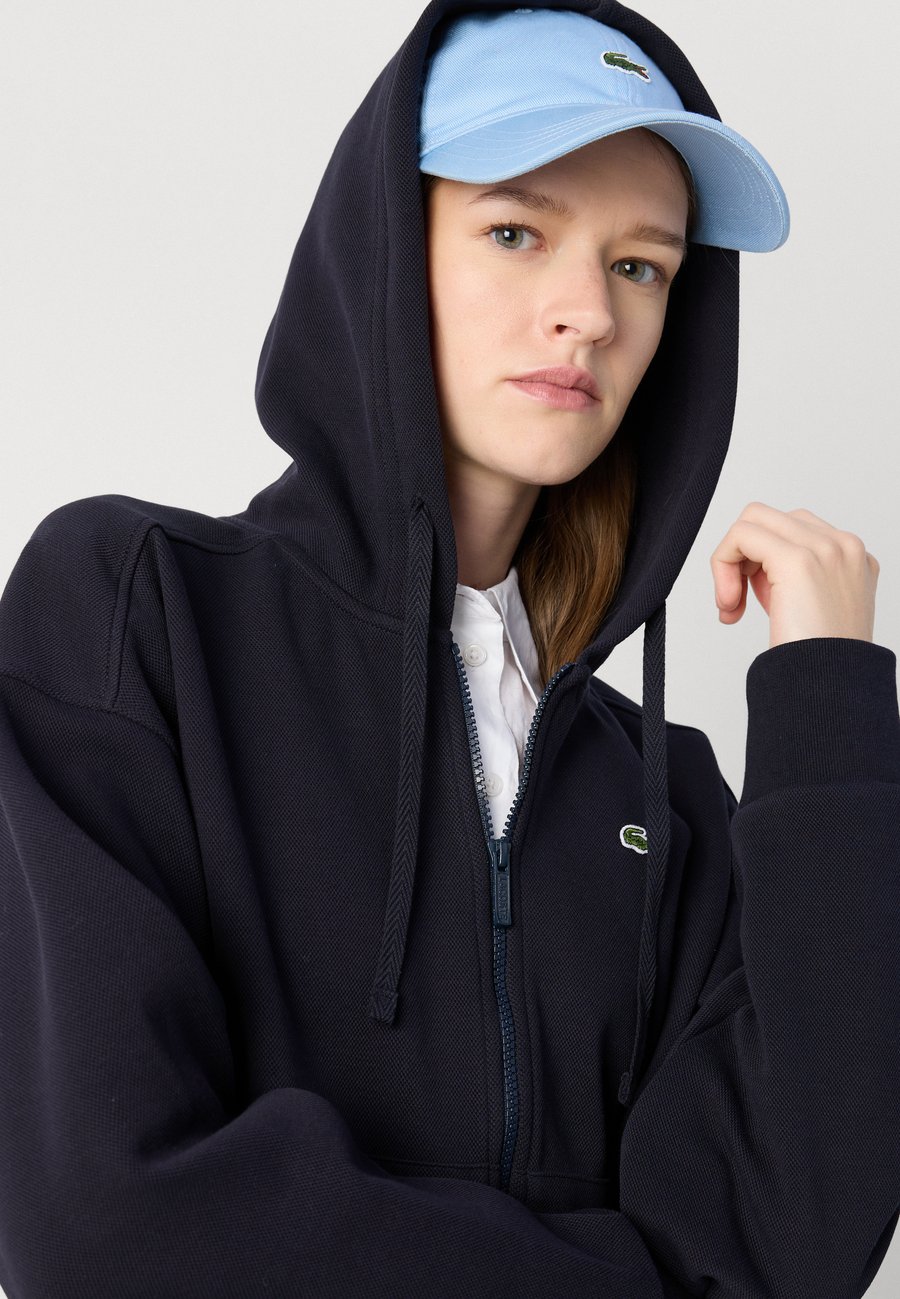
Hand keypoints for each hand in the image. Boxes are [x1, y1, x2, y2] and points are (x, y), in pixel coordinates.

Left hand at [710, 501, 879, 649]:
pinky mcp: (798, 559)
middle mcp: (844, 546)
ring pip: (752, 520)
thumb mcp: (814, 611)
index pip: (794, 531)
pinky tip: (729, 603)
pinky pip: (741, 535)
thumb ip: (793, 579)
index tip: (753, 602)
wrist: (831, 688)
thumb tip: (753, 568)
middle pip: (772, 520)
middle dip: (742, 558)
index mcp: (853, 558)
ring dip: (729, 561)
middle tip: (735, 601)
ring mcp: (824, 548)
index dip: (762, 563)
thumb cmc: (820, 662)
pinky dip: (722, 564)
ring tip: (732, 605)